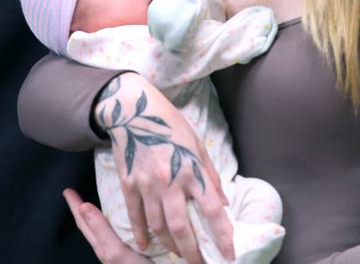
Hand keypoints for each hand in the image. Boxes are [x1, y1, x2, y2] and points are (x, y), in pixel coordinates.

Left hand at [64, 189, 151, 263]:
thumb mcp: (117, 251)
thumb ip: (101, 230)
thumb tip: (83, 206)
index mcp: (104, 247)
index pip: (84, 223)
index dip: (75, 206)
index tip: (67, 191)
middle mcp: (110, 249)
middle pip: (91, 226)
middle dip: (82, 209)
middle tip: (73, 193)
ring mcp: (121, 252)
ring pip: (104, 230)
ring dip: (97, 215)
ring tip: (93, 203)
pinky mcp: (132, 254)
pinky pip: (118, 233)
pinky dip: (114, 222)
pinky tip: (121, 219)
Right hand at [95, 73, 233, 263]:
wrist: (133, 110)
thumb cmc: (169, 124)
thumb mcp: (196, 144)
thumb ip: (209, 174)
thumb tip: (223, 202)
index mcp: (192, 170)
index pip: (212, 210)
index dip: (223, 235)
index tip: (230, 254)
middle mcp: (170, 180)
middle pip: (181, 227)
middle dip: (192, 252)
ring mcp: (147, 184)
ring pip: (158, 226)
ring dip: (169, 245)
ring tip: (178, 253)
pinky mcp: (129, 184)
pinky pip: (135, 215)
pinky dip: (140, 233)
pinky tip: (144, 245)